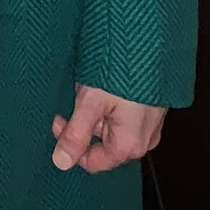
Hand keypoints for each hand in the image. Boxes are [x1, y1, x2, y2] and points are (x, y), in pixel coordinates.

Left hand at [51, 85, 166, 172]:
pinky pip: (124, 117)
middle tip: (73, 100)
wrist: (147, 46)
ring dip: (95, 114)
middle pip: (102, 145)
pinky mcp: (151, 109)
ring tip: (89, 88)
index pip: (93, 162)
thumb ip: (76, 134)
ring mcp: (149, 126)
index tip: (58, 118)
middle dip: (83, 126)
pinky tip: (104, 87)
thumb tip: (61, 163)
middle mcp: (143, 141)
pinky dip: (109, 106)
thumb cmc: (120, 75)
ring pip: (112, 129)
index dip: (70, 145)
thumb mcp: (91, 103)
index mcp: (129, 146)